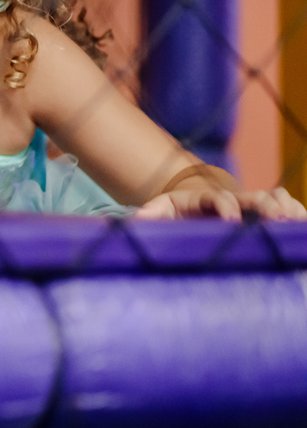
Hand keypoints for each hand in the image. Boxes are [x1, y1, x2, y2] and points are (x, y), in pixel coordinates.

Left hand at [137, 184, 305, 220]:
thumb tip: (137, 218)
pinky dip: (298, 216)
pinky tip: (302, 231)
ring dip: (287, 209)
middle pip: (254, 197)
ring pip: (276, 200)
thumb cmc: (177, 213)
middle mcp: (235, 198)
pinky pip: (289, 210)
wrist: (195, 206)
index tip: (231, 221)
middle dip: (265, 206)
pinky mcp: (266, 214)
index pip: (217, 198)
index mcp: (206, 198)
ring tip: (295, 224)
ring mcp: (253, 205)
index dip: (225, 207)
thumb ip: (150, 213)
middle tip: (274, 219)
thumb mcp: (161, 210)